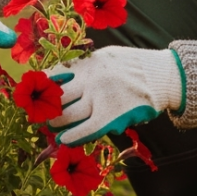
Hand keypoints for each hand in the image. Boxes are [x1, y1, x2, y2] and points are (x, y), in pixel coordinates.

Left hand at [44, 46, 184, 146]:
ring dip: (55, 122)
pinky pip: (86, 129)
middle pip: (57, 96)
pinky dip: (72, 136)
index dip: (41, 85)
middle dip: (45, 106)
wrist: (162, 76)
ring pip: (67, 114)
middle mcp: (90, 80)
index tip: (34, 91)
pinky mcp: (111, 116)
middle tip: (40, 112)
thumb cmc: (134, 66)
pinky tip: (64, 139)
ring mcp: (100, 98)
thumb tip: (60, 78)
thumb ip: (86, 66)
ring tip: (51, 125)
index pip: (55, 74)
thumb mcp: (107, 56)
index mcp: (88, 63)